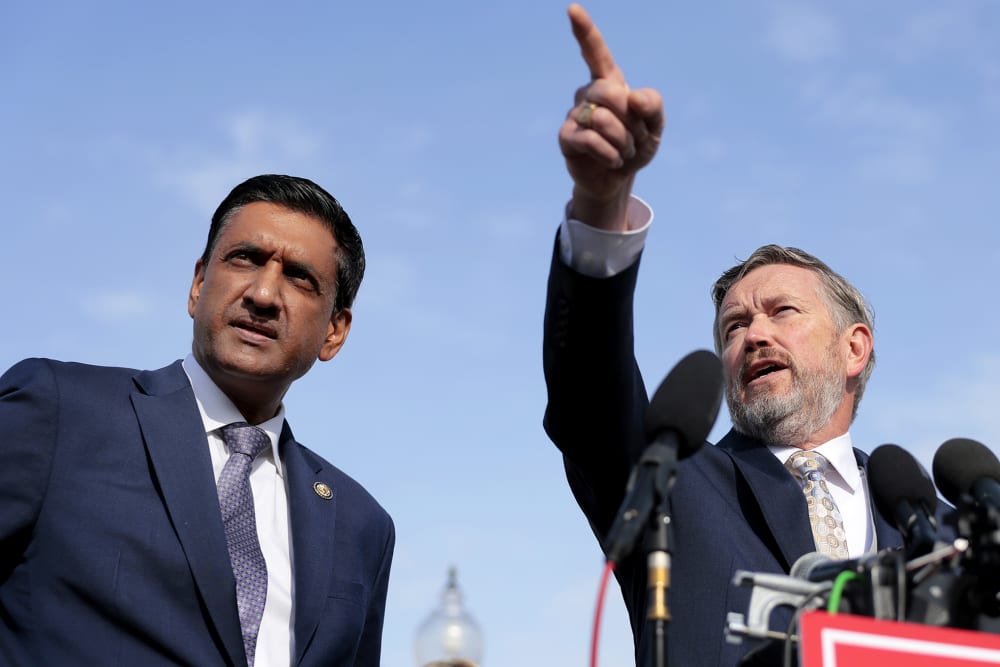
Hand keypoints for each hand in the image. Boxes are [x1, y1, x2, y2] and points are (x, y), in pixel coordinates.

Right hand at [558, 4, 663, 229]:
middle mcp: (587, 94)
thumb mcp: (655, 125)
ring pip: (603, 119)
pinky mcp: (566, 138)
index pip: (595, 52)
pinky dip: (610, 154)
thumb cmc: (636, 146)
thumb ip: (653, 105)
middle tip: (634, 140)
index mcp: (609, 82)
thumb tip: (631, 96)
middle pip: (610, 92)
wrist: (619, 179)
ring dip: (623, 142)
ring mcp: (574, 115)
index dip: (585, 31)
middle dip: (631, 121)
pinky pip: (591, 140)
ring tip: (624, 153)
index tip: (572, 9)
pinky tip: (613, 161)